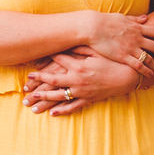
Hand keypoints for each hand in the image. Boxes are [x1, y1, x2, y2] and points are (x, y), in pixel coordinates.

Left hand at [23, 50, 139, 114]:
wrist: (128, 76)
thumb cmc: (112, 61)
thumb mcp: (96, 51)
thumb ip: (80, 47)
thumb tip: (67, 41)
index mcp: (78, 65)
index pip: (56, 63)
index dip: (42, 62)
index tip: (30, 64)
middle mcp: (77, 79)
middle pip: (52, 82)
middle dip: (37, 84)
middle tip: (25, 88)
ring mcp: (82, 91)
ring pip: (59, 97)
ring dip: (43, 100)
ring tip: (30, 103)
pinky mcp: (88, 99)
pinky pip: (73, 106)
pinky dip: (62, 110)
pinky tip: (52, 113)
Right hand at [86, 10, 153, 70]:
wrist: (93, 27)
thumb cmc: (105, 20)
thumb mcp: (122, 17)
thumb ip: (135, 19)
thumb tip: (145, 17)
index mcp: (137, 28)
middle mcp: (137, 38)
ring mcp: (131, 47)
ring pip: (149, 58)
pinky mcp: (123, 56)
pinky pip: (139, 65)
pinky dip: (147, 71)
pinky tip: (151, 75)